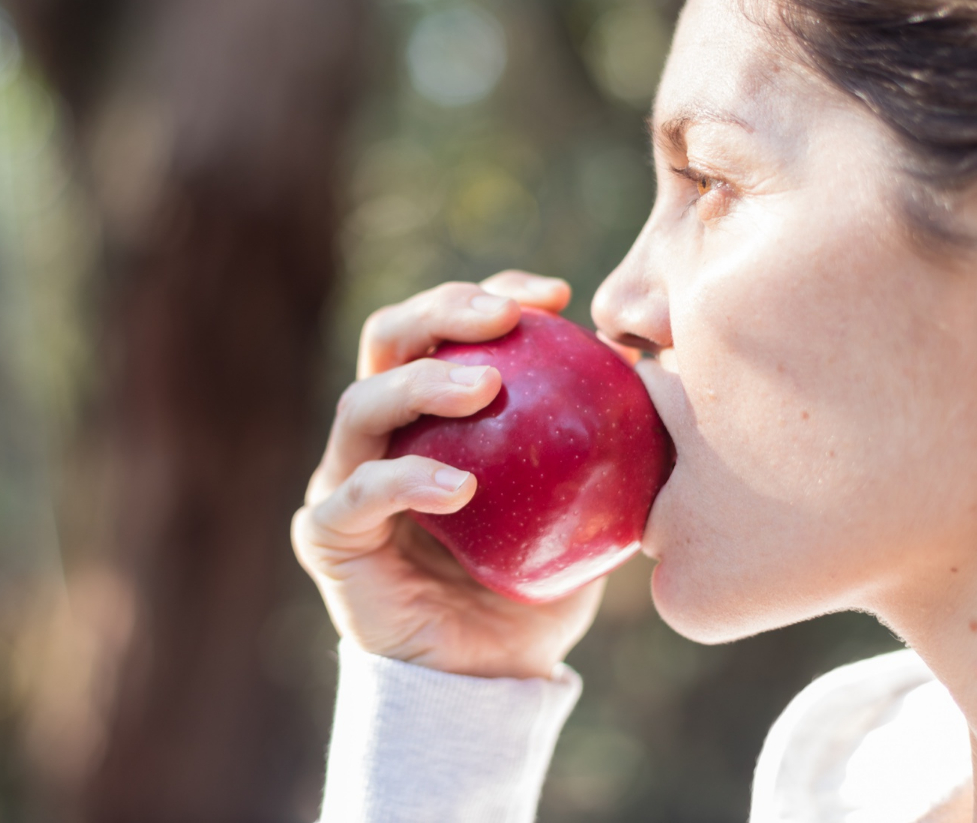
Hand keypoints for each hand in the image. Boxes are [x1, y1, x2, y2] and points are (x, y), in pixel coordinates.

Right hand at [293, 271, 604, 679]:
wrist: (491, 681)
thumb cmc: (535, 586)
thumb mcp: (585, 505)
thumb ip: (604, 441)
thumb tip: (648, 365)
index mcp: (430, 412)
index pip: (446, 328)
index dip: (490, 296)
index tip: (557, 298)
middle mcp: (381, 433)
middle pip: (388, 339)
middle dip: (442, 311)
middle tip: (506, 319)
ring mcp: (345, 480)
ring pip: (361, 404)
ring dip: (421, 384)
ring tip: (485, 390)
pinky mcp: (328, 536)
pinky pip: (357, 495)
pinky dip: (405, 480)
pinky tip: (458, 487)